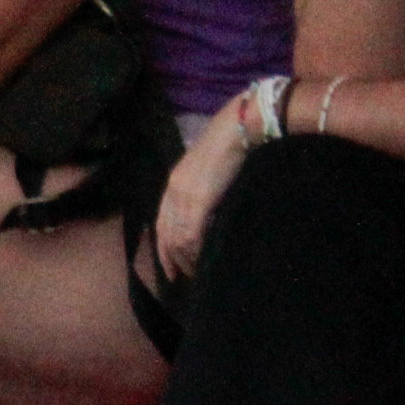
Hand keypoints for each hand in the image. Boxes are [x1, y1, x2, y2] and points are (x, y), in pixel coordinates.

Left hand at [151, 99, 249, 284]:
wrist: (241, 126)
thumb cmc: (234, 143)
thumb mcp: (212, 168)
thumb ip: (205, 189)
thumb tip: (210, 213)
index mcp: (175, 182)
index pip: (163, 222)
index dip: (165, 246)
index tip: (170, 265)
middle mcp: (174, 190)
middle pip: (166, 234)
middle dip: (170, 259)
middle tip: (179, 278)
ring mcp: (184, 196)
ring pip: (177, 238)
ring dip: (185, 259)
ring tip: (195, 273)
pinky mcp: (198, 200)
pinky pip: (190, 234)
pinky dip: (194, 251)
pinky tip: (200, 261)